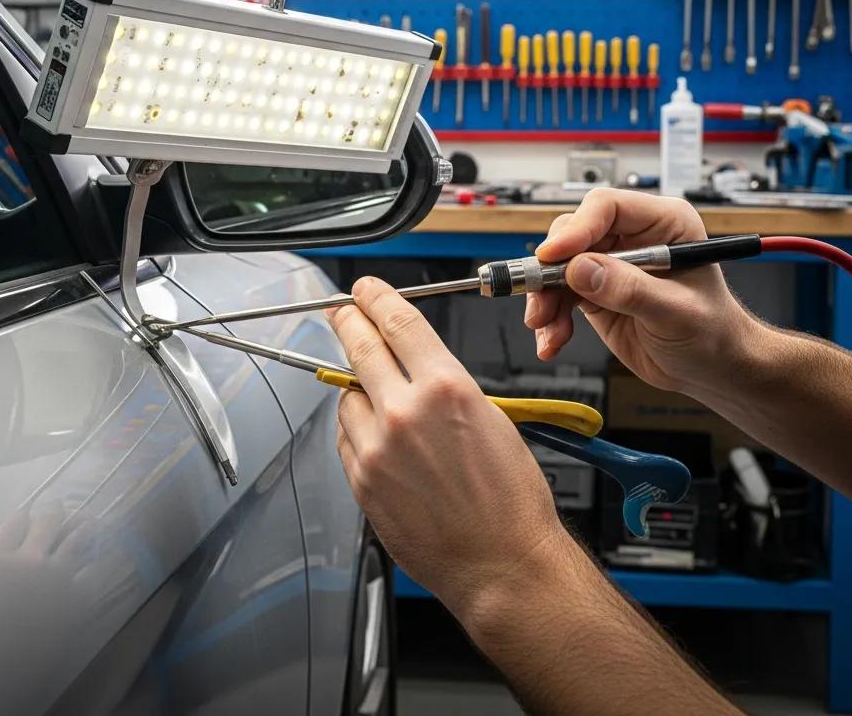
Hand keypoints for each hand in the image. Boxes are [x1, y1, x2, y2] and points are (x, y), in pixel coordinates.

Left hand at [327, 277, 569, 617]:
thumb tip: (414, 367)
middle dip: (347, 321)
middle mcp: (405, 413)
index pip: (398, 323)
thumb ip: (444, 384)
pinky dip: (357, 429)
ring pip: (347, 396)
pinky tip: (381, 438)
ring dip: (358, 388)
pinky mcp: (362, 481)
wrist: (502, 562)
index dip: (376, 298)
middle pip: (360, 348)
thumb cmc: (510, 498)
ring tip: (382, 401)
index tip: (365, 290)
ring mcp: (378, 448)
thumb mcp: (491, 417)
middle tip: (341, 310)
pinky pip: (346, 437)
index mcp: (446, 388)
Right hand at [525, 188, 761, 394]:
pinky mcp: (594, 290)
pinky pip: (558, 294)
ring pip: (557, 266)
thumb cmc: (712, 333)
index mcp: (663, 224)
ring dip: (545, 298)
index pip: (607, 208)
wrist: (712, 368)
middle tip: (540, 299)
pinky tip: (552, 340)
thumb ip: (629, 290)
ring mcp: (610, 263)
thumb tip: (580, 269)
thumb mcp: (676, 313)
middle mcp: (632, 237)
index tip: (551, 257)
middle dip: (550, 269)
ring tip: (546, 328)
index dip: (576, 229)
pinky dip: (550, 318)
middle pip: (573, 234)